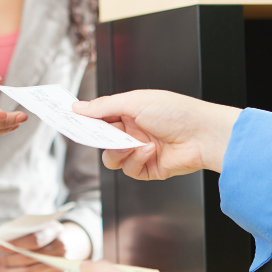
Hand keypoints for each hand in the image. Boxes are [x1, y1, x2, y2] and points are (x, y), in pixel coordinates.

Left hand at [0, 222, 91, 271]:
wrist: (66, 242)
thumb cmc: (45, 234)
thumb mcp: (37, 226)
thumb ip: (24, 231)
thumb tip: (2, 241)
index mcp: (54, 230)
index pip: (34, 240)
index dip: (15, 245)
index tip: (0, 248)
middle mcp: (61, 247)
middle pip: (30, 258)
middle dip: (10, 260)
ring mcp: (62, 262)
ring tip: (3, 270)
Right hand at [72, 90, 240, 179]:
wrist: (202, 135)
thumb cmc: (176, 111)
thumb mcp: (134, 102)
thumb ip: (104, 106)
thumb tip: (78, 107)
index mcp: (129, 111)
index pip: (100, 117)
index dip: (85, 119)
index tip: (69, 120)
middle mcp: (133, 131)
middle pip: (102, 139)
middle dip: (100, 138)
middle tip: (99, 135)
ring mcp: (139, 150)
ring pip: (112, 158)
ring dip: (119, 152)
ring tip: (133, 145)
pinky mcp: (148, 169)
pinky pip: (129, 170)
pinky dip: (137, 161)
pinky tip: (150, 151)